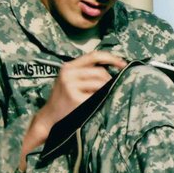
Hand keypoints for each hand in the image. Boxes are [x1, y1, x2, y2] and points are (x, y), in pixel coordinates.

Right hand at [20, 51, 126, 167]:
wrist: (50, 116)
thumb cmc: (65, 98)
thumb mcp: (71, 80)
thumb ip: (86, 72)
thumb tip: (114, 69)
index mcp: (68, 67)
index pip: (93, 56)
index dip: (111, 58)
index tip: (124, 64)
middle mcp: (68, 73)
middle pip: (100, 72)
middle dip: (109, 80)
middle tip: (110, 89)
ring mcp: (70, 85)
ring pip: (100, 83)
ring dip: (105, 90)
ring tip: (100, 97)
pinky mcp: (74, 98)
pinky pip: (96, 95)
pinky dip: (100, 99)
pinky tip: (95, 103)